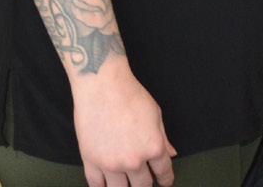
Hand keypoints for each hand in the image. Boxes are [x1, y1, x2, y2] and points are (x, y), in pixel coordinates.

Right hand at [71, 59, 175, 186]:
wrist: (102, 86)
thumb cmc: (130, 95)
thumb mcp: (155, 114)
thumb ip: (163, 138)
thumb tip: (171, 153)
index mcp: (153, 147)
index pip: (164, 172)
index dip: (166, 179)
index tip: (165, 182)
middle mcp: (133, 160)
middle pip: (143, 186)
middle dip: (146, 185)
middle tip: (145, 181)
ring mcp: (111, 163)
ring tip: (126, 184)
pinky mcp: (91, 161)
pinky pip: (96, 185)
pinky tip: (106, 184)